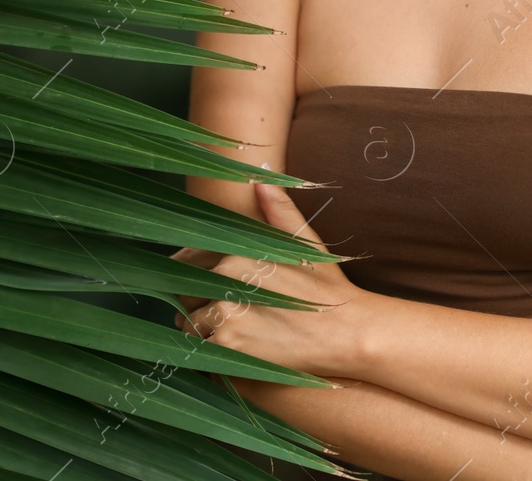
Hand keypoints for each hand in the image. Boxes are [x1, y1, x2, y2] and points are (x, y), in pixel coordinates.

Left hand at [171, 181, 369, 376]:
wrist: (346, 331)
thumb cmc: (326, 287)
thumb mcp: (305, 243)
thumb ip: (279, 212)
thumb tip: (260, 181)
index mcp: (239, 251)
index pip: (189, 263)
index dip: (191, 277)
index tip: (201, 291)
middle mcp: (226, 277)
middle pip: (185, 295)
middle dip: (197, 306)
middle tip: (224, 315)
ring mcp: (225, 312)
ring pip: (190, 324)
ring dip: (203, 331)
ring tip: (232, 333)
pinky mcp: (230, 344)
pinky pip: (202, 348)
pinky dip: (212, 351)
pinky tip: (238, 348)